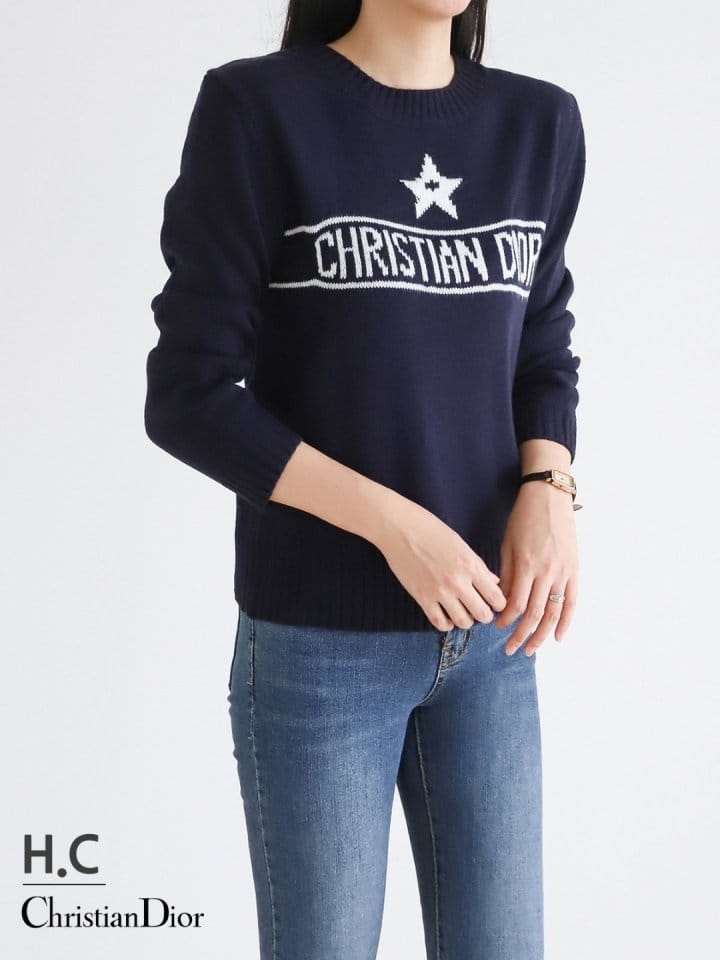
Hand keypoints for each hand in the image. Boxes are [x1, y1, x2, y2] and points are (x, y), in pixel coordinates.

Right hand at [373, 498, 506, 631]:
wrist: (399, 528)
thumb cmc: (431, 530)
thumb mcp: (460, 544)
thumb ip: (479, 566)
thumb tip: (493, 582)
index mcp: (471, 566)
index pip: (496, 597)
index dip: (499, 604)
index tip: (494, 602)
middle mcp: (458, 582)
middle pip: (482, 614)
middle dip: (485, 615)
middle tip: (480, 610)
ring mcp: (439, 591)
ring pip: (463, 622)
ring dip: (466, 621)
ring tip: (463, 613)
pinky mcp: (422, 597)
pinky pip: (440, 623)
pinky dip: (447, 624)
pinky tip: (447, 617)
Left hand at [495, 482, 577, 654]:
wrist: (549, 498)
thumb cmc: (524, 519)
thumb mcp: (508, 544)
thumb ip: (507, 574)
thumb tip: (502, 601)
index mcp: (526, 564)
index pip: (515, 604)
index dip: (505, 620)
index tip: (496, 627)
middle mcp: (546, 572)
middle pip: (533, 614)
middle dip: (520, 635)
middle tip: (510, 649)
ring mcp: (563, 572)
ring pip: (553, 612)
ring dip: (541, 634)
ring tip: (530, 649)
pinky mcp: (575, 570)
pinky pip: (571, 601)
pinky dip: (565, 622)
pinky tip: (557, 637)